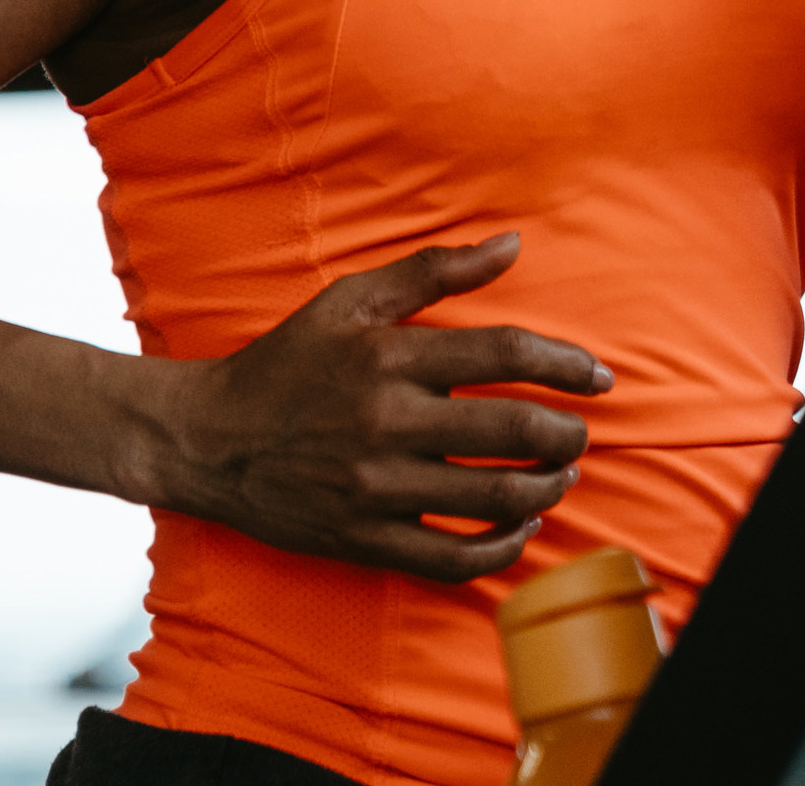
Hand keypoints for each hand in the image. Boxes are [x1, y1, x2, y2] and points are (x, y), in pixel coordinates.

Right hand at [149, 234, 607, 581]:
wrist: (206, 440)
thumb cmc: (287, 363)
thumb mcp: (351, 301)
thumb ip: (434, 270)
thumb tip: (513, 244)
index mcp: (389, 357)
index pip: (505, 353)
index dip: (566, 364)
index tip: (598, 377)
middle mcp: (387, 421)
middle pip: (513, 430)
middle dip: (567, 434)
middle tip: (579, 434)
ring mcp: (375, 487)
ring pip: (493, 497)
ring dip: (546, 488)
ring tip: (559, 476)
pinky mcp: (363, 538)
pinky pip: (452, 560)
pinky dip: (501, 549)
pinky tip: (519, 529)